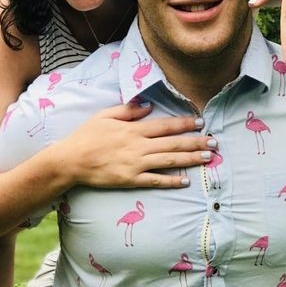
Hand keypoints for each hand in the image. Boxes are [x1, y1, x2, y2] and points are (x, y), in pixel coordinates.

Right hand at [56, 102, 214, 188]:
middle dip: (196, 142)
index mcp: (133, 129)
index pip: (165, 126)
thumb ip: (128, 110)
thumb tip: (148, 105)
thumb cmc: (86, 136)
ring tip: (208, 157)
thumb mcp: (104, 116)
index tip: (201, 122)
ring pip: (169, 161)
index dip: (185, 124)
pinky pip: (155, 180)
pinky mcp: (130, 180)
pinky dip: (171, 181)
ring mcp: (135, 164)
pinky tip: (186, 181)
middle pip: (173, 144)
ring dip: (190, 159)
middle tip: (215, 142)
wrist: (70, 161)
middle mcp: (138, 146)